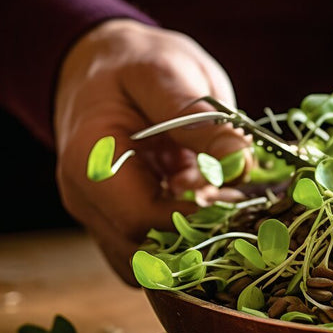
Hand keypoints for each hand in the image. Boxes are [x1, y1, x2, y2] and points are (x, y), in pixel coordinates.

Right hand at [55, 19, 250, 284]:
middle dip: (201, 239)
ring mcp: (103, 221)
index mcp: (89, 163)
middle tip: (245, 207)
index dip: (195, 217)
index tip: (238, 197)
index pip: (140, 220)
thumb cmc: (134, 65)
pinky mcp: (125, 228)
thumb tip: (238, 160)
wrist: (104, 68)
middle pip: (146, 254)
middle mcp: (87, 202)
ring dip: (199, 246)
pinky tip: (217, 211)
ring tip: (231, 207)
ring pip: (153, 267)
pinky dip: (193, 244)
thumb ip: (198, 117)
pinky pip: (159, 257)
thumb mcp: (166, 72)